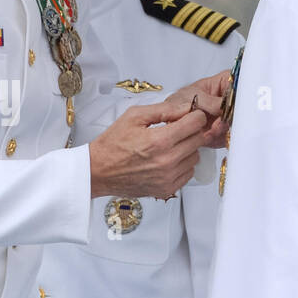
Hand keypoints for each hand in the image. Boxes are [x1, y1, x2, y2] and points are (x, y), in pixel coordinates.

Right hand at [88, 79, 226, 199]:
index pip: (196, 123)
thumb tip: (186, 108)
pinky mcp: (166, 189)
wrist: (98, 171)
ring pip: (195, 157)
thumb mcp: (134, 116)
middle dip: (191, 131)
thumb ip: (163, 110)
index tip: (188, 116)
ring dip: (187, 149)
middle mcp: (167, 161)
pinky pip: (188, 173)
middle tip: (176, 130)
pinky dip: (182, 165)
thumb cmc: (112, 144)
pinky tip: (167, 160)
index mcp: (159, 140)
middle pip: (199, 139)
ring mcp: (168, 177)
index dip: (194, 116)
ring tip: (169, 146)